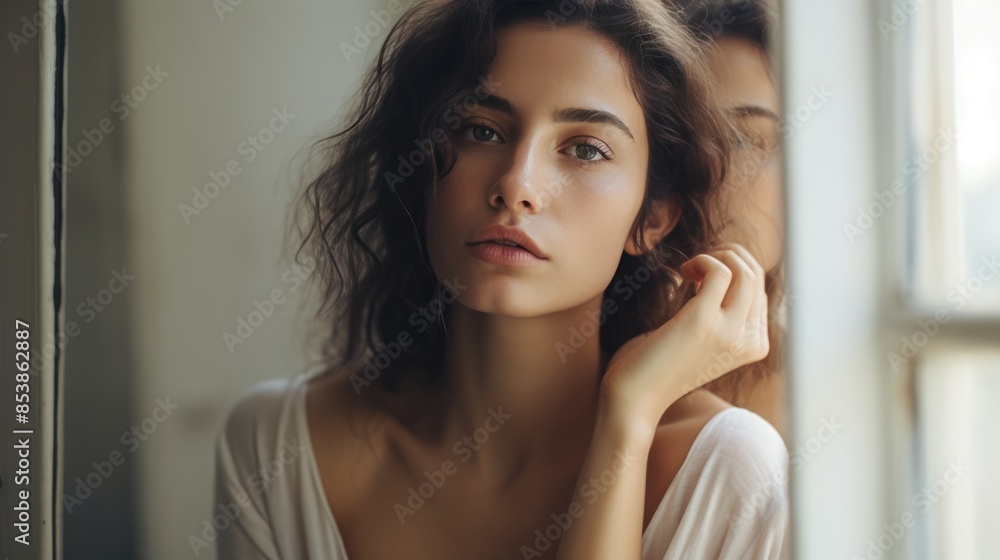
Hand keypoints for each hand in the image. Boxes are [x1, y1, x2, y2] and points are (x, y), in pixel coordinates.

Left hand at [600, 243, 768, 431]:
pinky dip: (702, 260)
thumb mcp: (705, 337)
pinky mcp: (703, 322)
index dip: (733, 269)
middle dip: (727, 255)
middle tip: (696, 266)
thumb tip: (728, 267)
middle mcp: (750, 342)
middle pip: (756, 274)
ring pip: (745, 270)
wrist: (636, 398)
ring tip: (689, 269)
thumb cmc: (663, 363)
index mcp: (755, 345)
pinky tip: (683, 272)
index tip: (703, 276)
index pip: (760, 289)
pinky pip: (720, 271)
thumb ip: (723, 311)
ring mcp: (730, 333)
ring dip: (715, 256)